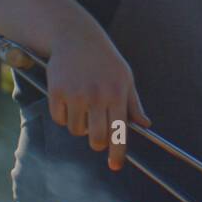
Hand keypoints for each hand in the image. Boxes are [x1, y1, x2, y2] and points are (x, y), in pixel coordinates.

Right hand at [45, 29, 150, 171]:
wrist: (75, 36)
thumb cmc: (104, 59)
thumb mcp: (125, 77)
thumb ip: (134, 103)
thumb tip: (145, 125)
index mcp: (117, 93)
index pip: (119, 131)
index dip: (117, 152)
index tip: (115, 165)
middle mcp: (97, 95)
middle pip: (96, 138)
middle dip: (97, 143)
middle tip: (97, 138)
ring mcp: (75, 94)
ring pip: (76, 130)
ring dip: (79, 125)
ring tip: (83, 107)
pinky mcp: (56, 91)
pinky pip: (59, 119)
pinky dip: (63, 116)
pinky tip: (68, 99)